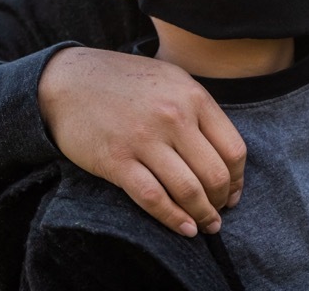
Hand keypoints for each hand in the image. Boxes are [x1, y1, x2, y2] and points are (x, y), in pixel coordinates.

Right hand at [38, 47, 245, 235]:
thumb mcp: (171, 80)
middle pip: (215, 174)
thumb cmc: (125, 81)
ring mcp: (145, 139)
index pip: (233, 149)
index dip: (238, 179)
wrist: (69, 80)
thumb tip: (223, 152)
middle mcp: (174, 117)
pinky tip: (184, 229)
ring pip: (188, 190)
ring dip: (203, 215)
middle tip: (219, 213)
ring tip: (206, 226)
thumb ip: (198, 109)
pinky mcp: (117, 159)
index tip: (233, 193)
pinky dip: (173, 219)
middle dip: (222, 201)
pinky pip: (153, 198)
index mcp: (193, 96)